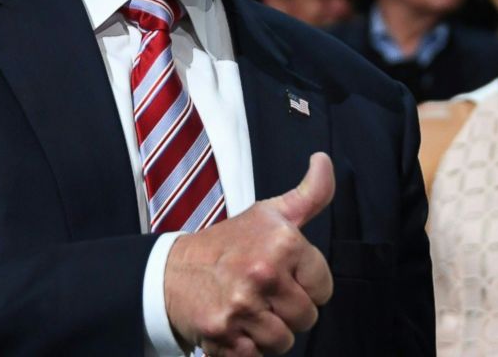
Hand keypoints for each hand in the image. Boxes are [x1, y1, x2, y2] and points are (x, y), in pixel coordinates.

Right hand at [164, 152, 334, 355]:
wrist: (173, 271)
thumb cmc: (230, 242)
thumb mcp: (272, 212)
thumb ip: (310, 193)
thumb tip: (324, 160)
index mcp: (284, 243)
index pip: (324, 287)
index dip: (307, 285)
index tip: (286, 276)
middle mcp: (264, 274)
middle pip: (307, 318)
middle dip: (290, 310)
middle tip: (266, 294)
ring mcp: (243, 307)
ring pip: (284, 342)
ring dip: (270, 332)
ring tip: (252, 310)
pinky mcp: (223, 336)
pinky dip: (248, 349)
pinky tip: (237, 326)